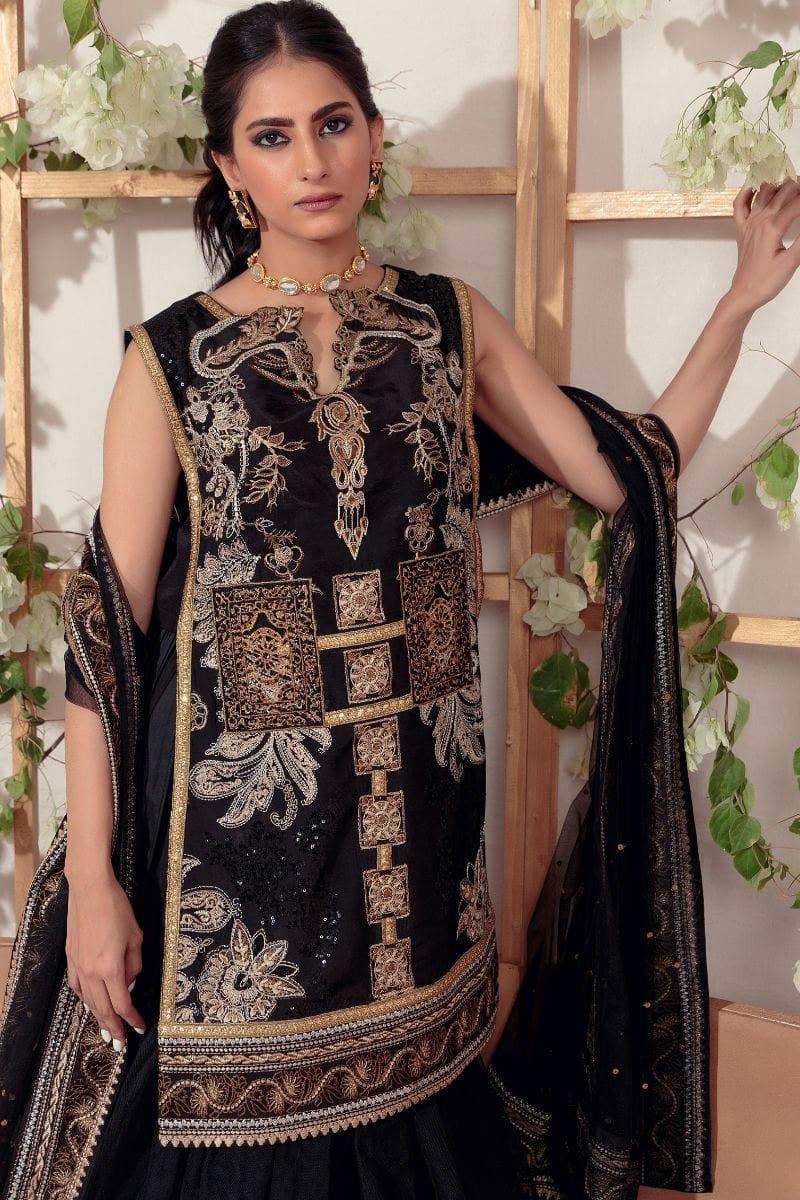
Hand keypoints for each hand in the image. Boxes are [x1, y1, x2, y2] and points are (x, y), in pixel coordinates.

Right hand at [65, 866, 146, 1049]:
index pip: (122, 1004)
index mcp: (111, 968)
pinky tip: (90, 1003)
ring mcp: (78, 966)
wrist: (90, 891)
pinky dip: (85, 999)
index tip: (140, 1027)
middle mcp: (92, 972)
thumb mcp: (136, 937)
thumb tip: (130, 981)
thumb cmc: (117, 909)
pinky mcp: (70, 958)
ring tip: (106, 1029)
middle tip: (120, 1042)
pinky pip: (77, 987)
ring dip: (97, 1017)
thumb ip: (134, 964)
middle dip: (113, 1027)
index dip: (132, 1019)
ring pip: (88, 1001)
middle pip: (103, 1009)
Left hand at [727, 178, 799, 314]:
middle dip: (798, 187)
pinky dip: (746, 192)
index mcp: (772, 228)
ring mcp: (749, 223)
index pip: (797, 204)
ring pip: (763, 193)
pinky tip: (756, 187)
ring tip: (793, 186)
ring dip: (779, 185)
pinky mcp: (742, 229)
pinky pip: (739, 205)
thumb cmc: (767, 282)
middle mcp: (759, 221)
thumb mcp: (792, 262)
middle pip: (782, 192)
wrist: (745, 294)